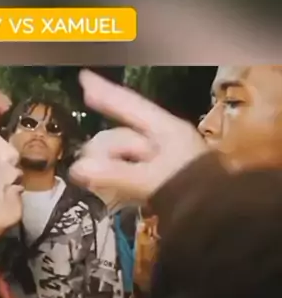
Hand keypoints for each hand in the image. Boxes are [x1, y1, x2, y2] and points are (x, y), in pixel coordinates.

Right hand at [70, 70, 206, 202]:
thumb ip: (115, 174)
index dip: (106, 92)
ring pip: (120, 156)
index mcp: (166, 130)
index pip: (130, 104)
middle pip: (120, 136)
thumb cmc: (191, 192)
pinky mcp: (156, 182)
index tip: (83, 77)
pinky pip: (126, 175)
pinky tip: (106, 192)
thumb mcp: (152, 180)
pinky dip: (114, 181)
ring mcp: (159, 162)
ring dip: (106, 168)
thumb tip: (78, 168)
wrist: (219, 219)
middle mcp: (162, 141)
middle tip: (83, 170)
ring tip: (93, 182)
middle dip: (101, 150)